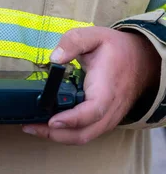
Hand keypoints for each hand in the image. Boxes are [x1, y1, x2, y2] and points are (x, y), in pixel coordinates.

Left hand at [23, 27, 159, 144]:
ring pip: (83, 138)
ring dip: (57, 137)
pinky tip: (47, 126)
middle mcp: (110, 109)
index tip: (52, 120)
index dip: (72, 119)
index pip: (93, 110)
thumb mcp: (96, 36)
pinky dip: (65, 134)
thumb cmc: (117, 50)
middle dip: (55, 135)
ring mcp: (108, 118)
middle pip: (84, 133)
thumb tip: (54, 58)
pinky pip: (85, 134)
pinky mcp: (103, 122)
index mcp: (107, 88)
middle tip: (30, 126)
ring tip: (32, 127)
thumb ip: (73, 42)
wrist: (142, 61)